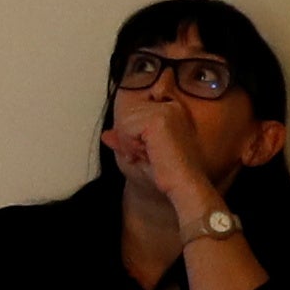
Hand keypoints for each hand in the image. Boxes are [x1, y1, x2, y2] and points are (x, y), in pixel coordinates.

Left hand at [105, 96, 227, 218]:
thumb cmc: (166, 175)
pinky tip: (144, 155)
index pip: (133, 103)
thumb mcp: (138, 154)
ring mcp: (166, 110)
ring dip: (128, 141)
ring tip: (146, 154)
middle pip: (126, 109)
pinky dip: (129, 144)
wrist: (184, 187)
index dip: (130, 128)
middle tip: (145, 154)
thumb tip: (105, 135)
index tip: (146, 148)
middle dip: (128, 135)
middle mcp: (171, 106)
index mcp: (172, 110)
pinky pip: (126, 127)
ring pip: (124, 117)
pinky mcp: (159, 119)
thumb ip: (123, 140)